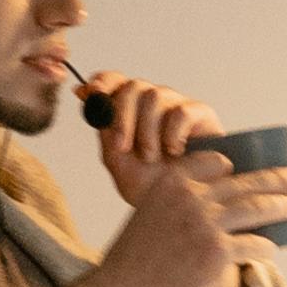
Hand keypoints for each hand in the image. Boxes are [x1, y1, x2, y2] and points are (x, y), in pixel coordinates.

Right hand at [72, 85, 286, 286]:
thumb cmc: (134, 263)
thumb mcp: (149, 218)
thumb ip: (179, 206)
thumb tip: (221, 208)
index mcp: (171, 182)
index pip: (213, 161)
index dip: (233, 166)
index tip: (249, 170)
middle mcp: (190, 196)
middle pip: (244, 182)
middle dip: (277, 179)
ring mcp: (206, 223)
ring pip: (256, 208)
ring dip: (282, 206)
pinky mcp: (217, 252)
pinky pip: (253, 244)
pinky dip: (266, 246)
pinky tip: (272, 247)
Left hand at [85, 74, 219, 207]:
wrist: (178, 205)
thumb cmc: (149, 183)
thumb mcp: (115, 157)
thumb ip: (103, 125)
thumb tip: (85, 93)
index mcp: (131, 109)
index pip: (116, 81)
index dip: (104, 82)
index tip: (92, 92)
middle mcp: (154, 102)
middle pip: (134, 86)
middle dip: (123, 118)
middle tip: (124, 147)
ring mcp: (177, 106)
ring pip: (155, 97)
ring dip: (148, 132)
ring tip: (152, 156)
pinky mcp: (201, 114)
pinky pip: (180, 112)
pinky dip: (172, 135)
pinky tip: (175, 151)